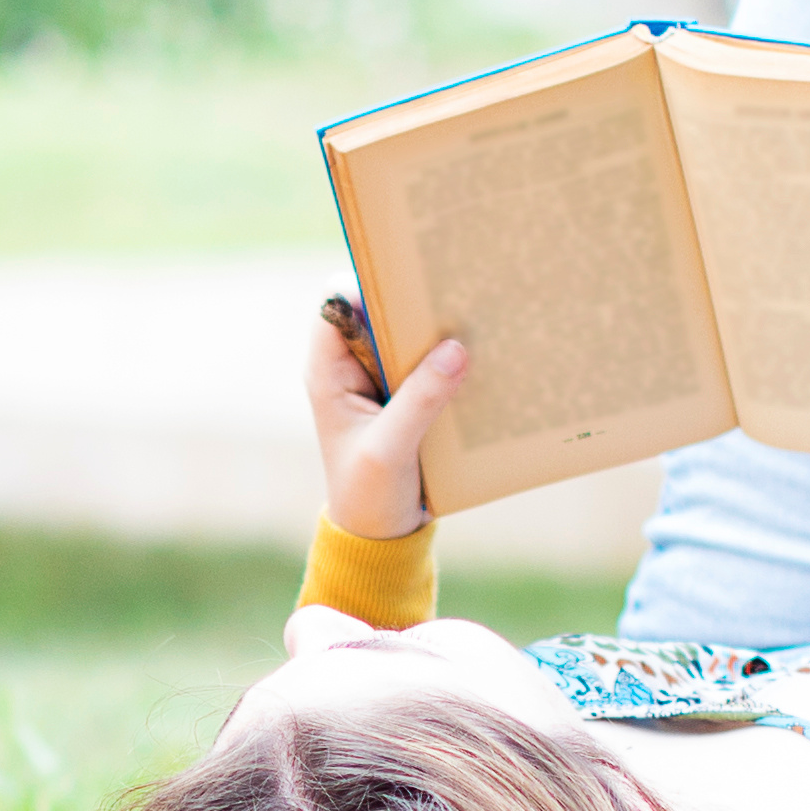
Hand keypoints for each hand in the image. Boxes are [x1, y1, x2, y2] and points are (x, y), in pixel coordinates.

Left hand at [309, 296, 468, 540]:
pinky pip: (428, 361)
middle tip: (454, 288)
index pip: (336, 302)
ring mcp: (380, 379)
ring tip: (475, 315)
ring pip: (406, 334)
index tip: (410, 276)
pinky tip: (481, 353)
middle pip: (377, 310)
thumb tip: (456, 349)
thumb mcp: (391, 449)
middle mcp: (351, 367)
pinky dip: (449, 356)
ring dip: (435, 328)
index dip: (368, 281)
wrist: (381, 535)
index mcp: (329, 371)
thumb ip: (420, 400)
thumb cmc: (369, 494)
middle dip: (411, 300)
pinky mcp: (407, 394)